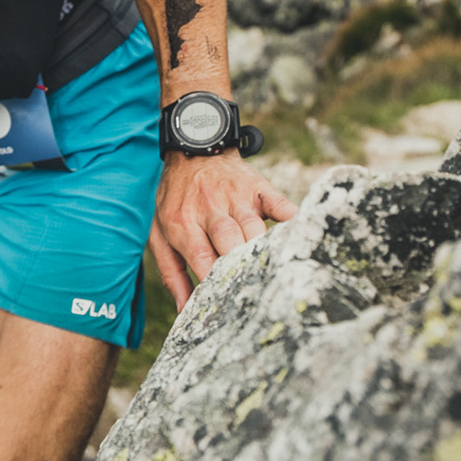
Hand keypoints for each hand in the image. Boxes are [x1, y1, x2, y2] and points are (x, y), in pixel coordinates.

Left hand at [148, 152, 297, 308]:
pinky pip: (278, 203)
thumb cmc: (175, 199)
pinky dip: (291, 219)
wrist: (192, 149)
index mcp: (183, 223)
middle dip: (240, 268)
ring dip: (263, 251)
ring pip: (253, 228)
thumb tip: (185, 310)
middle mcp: (210, 209)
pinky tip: (300, 235)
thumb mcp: (160, 232)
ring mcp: (236, 197)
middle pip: (229, 242)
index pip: (201, 258)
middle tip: (252, 295)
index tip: (224, 307)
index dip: (213, 282)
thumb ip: (171, 273)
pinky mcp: (258, 187)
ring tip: (274, 276)